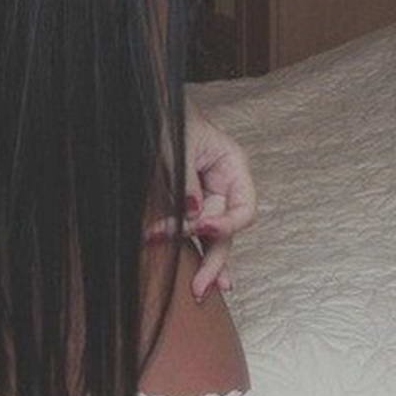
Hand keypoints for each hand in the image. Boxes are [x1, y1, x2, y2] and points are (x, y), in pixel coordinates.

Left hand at [143, 99, 257, 301]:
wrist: (151, 105)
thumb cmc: (168, 115)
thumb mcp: (178, 144)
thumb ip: (186, 179)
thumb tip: (193, 213)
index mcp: (232, 166)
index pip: (244, 208)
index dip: (227, 224)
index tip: (202, 227)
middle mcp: (225, 186)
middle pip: (229, 230)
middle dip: (215, 259)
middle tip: (202, 286)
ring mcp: (208, 196)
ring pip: (212, 237)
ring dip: (203, 262)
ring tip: (199, 290)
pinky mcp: (187, 203)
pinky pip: (193, 232)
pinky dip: (191, 251)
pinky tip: (198, 280)